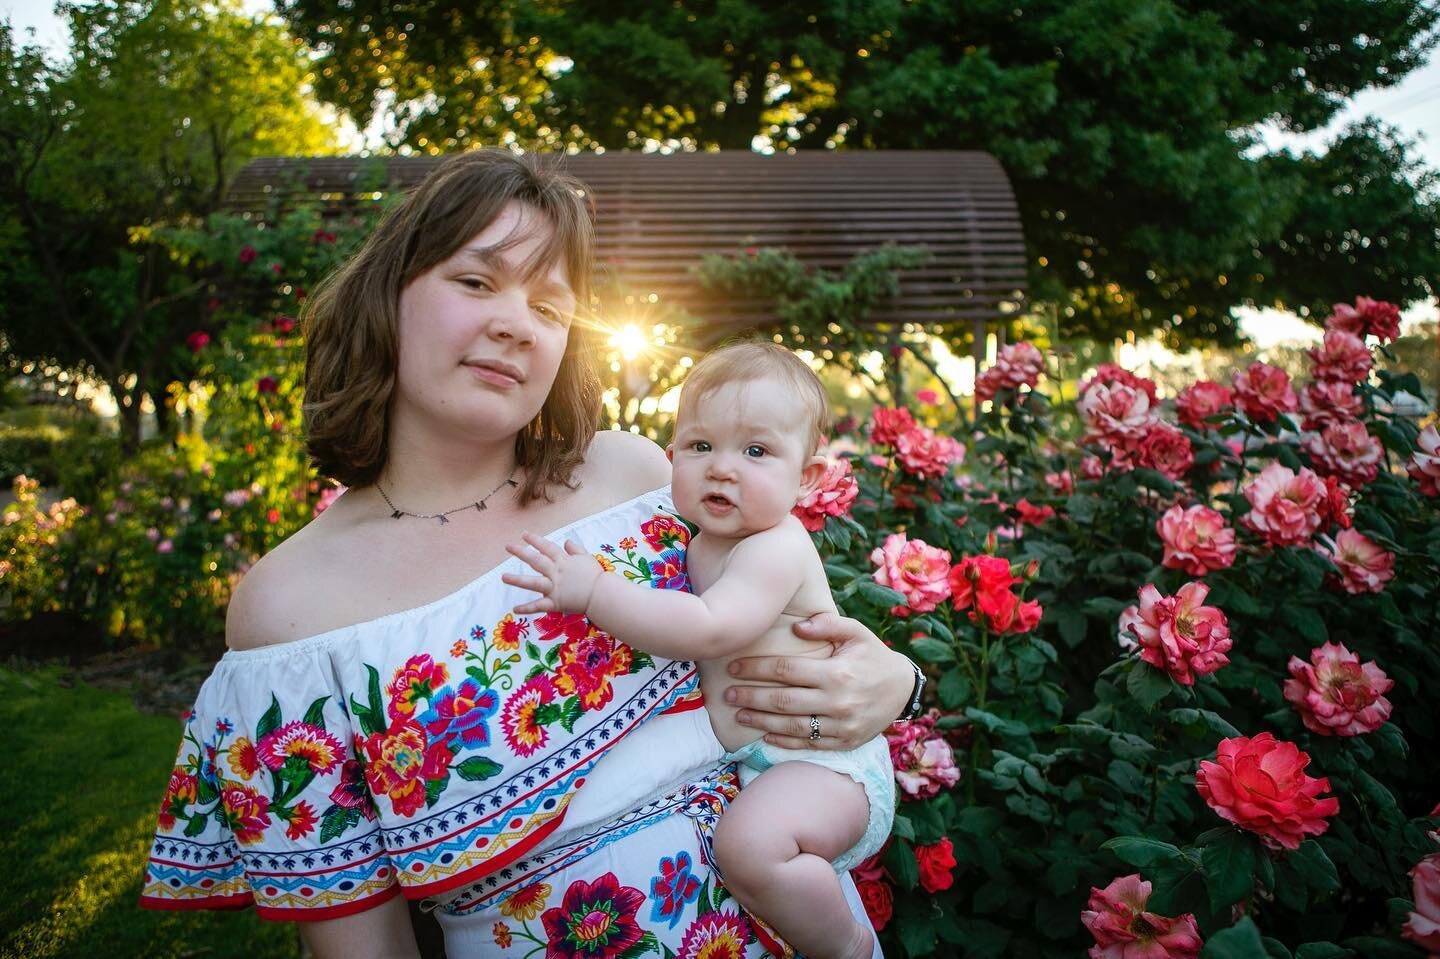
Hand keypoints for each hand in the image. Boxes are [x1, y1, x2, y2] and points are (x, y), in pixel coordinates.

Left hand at [501, 532, 604, 614]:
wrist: (601, 594)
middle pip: (536, 560)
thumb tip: (566, 541)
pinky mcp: (555, 603)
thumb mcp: (586, 557)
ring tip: (504, 577)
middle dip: (521, 552)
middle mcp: (556, 572)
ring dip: (517, 580)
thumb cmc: (595, 576)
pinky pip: (539, 606)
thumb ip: (575, 549)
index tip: (524, 534)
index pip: (547, 547)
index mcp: (563, 561)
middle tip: (508, 547)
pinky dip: (527, 608)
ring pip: (533, 582)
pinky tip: (515, 609)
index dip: (535, 540)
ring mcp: (554, 588)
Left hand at [723, 611, 913, 749]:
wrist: (903, 690)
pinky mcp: (844, 742)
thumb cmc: (874, 656)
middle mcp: (837, 701)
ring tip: (738, 714)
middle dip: (750, 696)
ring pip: (791, 725)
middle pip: (783, 700)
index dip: (756, 668)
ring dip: (760, 721)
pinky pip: (808, 743)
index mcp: (837, 672)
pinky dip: (784, 741)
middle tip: (727, 694)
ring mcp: (841, 726)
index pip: (786, 670)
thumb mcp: (857, 632)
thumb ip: (828, 624)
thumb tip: (796, 626)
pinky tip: (764, 734)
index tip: (733, 667)